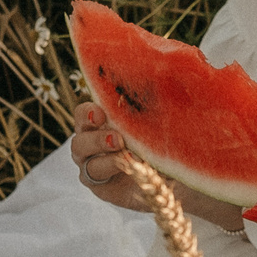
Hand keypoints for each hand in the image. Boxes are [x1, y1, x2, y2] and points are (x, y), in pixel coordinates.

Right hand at [69, 104, 242, 230]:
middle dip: (94, 132)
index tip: (102, 112)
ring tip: (123, 150)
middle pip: (80, 133)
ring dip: (100, 149)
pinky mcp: (99, 185)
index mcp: (104, 123)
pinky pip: (93, 176)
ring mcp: (93, 164)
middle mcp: (93, 142)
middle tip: (117, 135)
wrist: (177, 178)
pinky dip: (109, 169)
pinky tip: (128, 166)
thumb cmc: (166, 145)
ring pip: (82, 154)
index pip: (84, 113)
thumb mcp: (161, 123)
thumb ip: (154, 104)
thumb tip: (168, 71)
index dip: (88, 112)